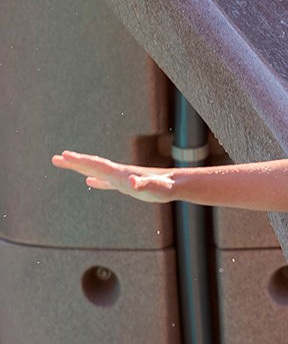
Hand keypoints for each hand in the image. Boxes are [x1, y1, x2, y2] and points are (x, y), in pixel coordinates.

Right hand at [52, 150, 175, 203]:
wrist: (176, 184)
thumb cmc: (165, 187)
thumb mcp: (154, 188)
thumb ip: (143, 184)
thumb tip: (132, 182)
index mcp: (121, 173)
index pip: (97, 165)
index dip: (80, 161)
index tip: (64, 155)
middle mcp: (119, 173)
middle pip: (93, 165)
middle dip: (74, 162)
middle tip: (56, 157)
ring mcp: (122, 178)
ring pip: (98, 171)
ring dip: (81, 168)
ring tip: (66, 163)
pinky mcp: (127, 185)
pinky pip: (107, 182)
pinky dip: (97, 181)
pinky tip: (90, 181)